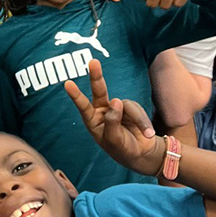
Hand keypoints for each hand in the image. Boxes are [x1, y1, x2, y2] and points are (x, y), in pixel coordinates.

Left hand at [64, 59, 161, 175]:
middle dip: (96, 76)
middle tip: (93, 62)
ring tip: (146, 134)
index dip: (76, 95)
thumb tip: (117, 101)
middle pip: (99, 91)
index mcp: (93, 121)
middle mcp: (102, 111)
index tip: (67, 83)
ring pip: (125, 105)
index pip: (83, 107)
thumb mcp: (114, 140)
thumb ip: (113, 121)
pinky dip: (143, 122)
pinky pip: (137, 110)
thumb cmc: (122, 149)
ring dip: (137, 119)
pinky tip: (148, 133)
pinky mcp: (130, 108)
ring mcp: (117, 108)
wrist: (141, 154)